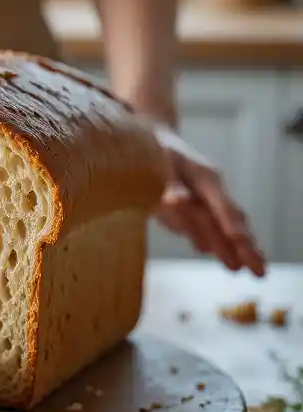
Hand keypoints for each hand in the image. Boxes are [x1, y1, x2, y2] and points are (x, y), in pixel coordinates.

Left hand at [151, 123, 265, 276]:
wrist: (151, 140)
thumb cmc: (154, 150)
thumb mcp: (157, 162)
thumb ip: (169, 183)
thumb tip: (177, 199)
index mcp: (206, 177)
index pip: (223, 206)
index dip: (230, 225)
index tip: (241, 242)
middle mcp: (210, 190)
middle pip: (231, 221)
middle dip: (245, 247)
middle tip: (260, 271)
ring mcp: (204, 199)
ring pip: (223, 226)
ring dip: (234, 248)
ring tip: (247, 268)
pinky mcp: (192, 207)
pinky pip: (207, 226)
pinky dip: (216, 240)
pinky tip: (219, 254)